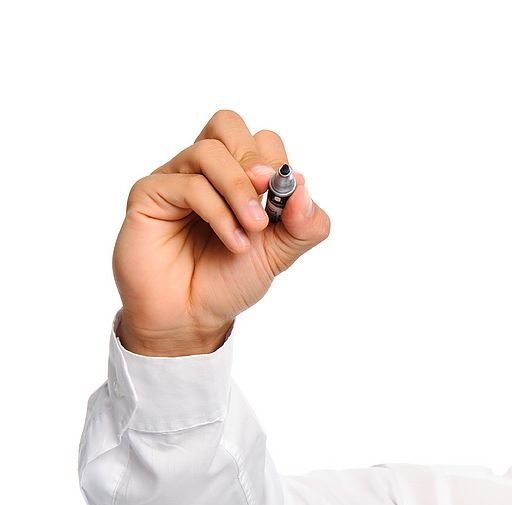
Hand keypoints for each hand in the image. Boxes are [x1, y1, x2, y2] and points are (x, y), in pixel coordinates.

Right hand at [112, 110, 330, 355]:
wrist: (192, 317)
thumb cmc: (230, 280)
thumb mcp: (282, 253)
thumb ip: (305, 224)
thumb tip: (304, 188)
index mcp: (237, 175)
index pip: (261, 139)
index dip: (278, 164)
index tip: (286, 203)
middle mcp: (204, 170)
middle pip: (227, 124)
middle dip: (255, 163)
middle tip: (267, 202)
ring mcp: (175, 178)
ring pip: (208, 150)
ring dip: (239, 191)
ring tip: (253, 229)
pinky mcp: (149, 195)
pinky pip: (188, 184)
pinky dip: (219, 213)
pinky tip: (233, 242)